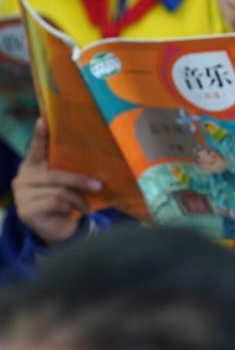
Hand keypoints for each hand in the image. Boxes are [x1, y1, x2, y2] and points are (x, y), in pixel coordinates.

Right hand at [11, 119, 100, 244]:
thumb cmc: (65, 202)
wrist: (57, 229)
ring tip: (87, 206)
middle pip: (54, 175)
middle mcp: (23, 178)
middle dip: (79, 180)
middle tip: (98, 185)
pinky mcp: (26, 210)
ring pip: (58, 191)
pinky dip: (68, 208)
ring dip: (78, 199)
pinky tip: (70, 212)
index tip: (43, 120)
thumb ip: (69, 173)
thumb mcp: (67, 185)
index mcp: (32, 167)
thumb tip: (94, 164)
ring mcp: (21, 194)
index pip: (35, 149)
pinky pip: (55, 203)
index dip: (39, 135)